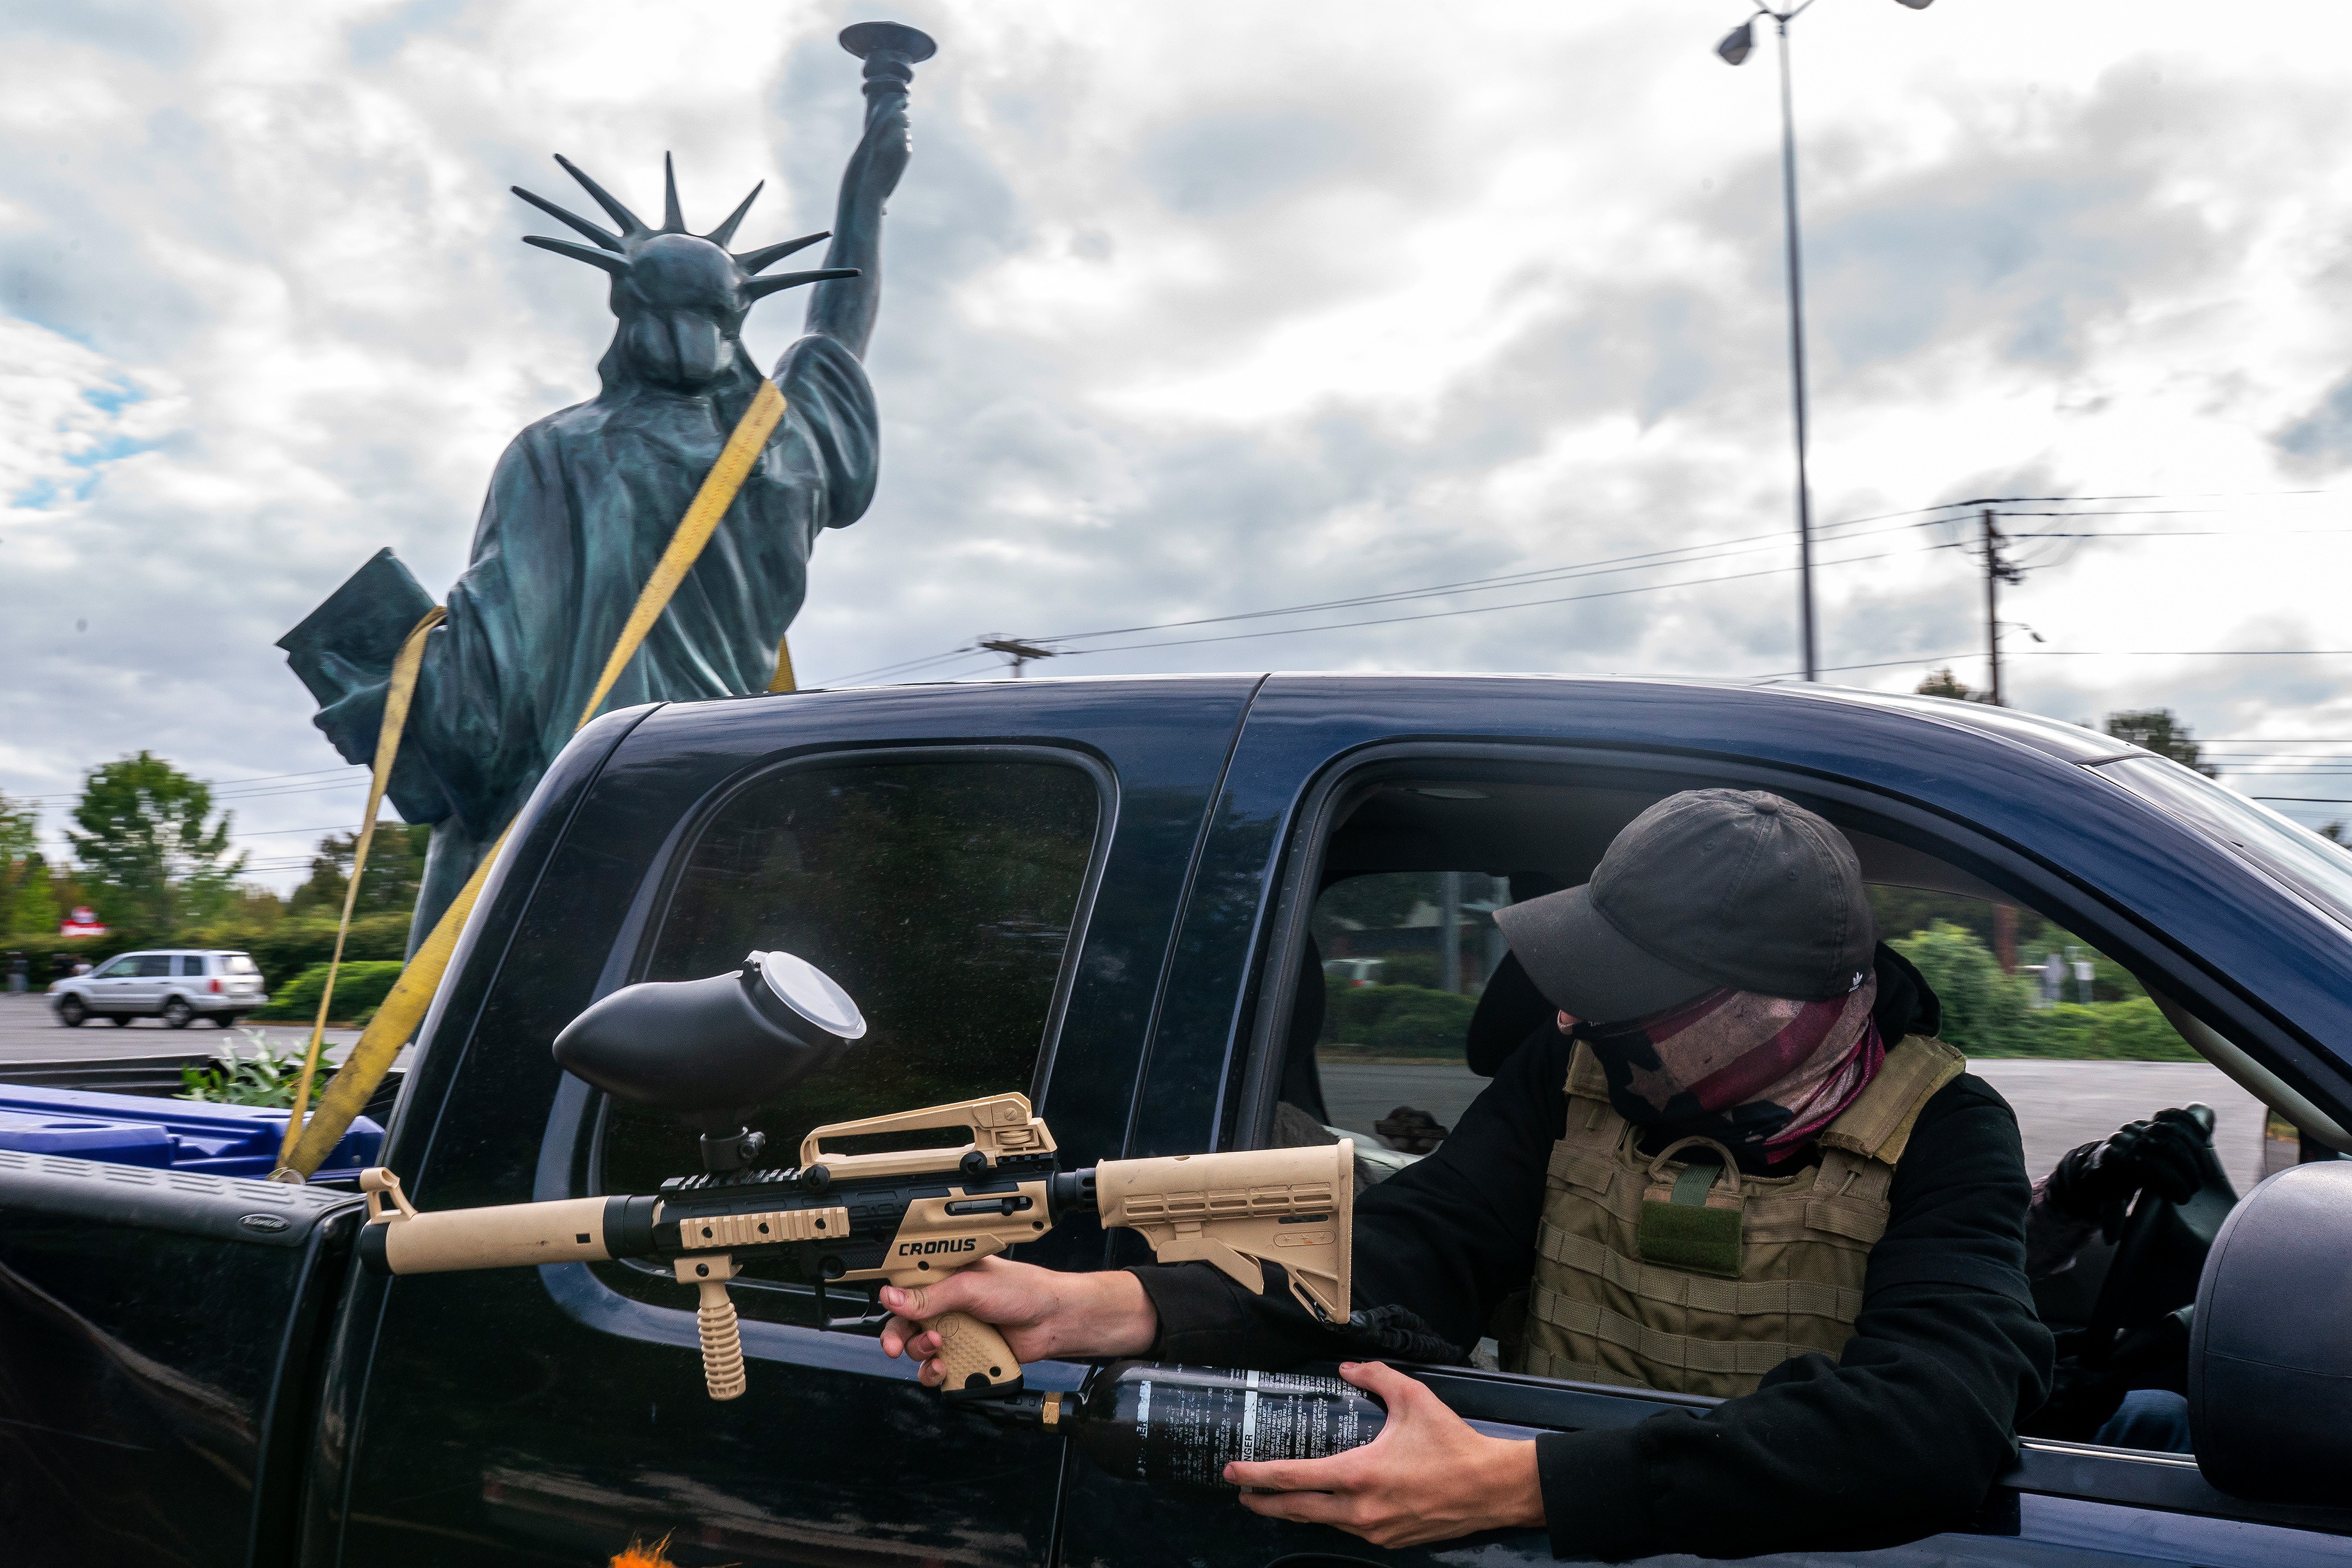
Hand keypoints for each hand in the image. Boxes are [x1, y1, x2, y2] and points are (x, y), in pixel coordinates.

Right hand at [878, 1258, 1157, 1386]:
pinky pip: (938, 1370)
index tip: (887, 1313)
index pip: (905, 1289)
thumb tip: (892, 1297)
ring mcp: (955, 1331)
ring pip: (919, 1349)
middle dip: (897, 1336)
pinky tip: (945, 1368)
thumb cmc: (1022, 1290)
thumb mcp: (971, 1286)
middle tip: (896, 1347)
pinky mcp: (965, 1355)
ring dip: (921, 1353)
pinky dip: (937, 1373)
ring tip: (938, 1349)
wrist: (1052, 1320)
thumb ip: (930, 1295)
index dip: (891, 1303)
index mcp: (944, 1278)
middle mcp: (946, 1304)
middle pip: (905, 1323)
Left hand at [1227, 1362, 1543, 1549]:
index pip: (1293, 1477)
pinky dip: (1328, 1518)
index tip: (1232, 1472)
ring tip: (1276, 1499)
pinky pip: (1348, 1530)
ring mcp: (1374, 1530)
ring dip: (1295, 1511)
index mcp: (1359, 1474)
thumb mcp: (1413, 1398)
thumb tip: (1347, 1367)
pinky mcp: (1390, 1541)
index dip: (1257, 1476)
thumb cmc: (1453, 1444)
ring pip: (1322, 1522)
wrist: (1492, 1488)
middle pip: (1296, 1510)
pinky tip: (1323, 1507)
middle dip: (1263, 1502)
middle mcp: (1360, 1509)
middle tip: (1241, 1493)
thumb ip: (1375, 1376)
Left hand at [2049, 1105, 2210, 1237]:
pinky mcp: (2149, 1121)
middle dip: (2188, 1169)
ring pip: (2172, 1131)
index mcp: (2114, 1159)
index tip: (2184, 1199)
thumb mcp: (2109, 1202)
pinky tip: (2204, 1138)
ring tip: (2200, 1171)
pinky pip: (2173, 1117)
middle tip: (2195, 1186)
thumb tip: (2112, 1238)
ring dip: (2194, 1150)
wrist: (2105, 1163)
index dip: (2172, 1183)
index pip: (2150, 1167)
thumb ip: (2112, 1216)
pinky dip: (2191, 1125)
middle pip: (2166, 1147)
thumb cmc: (2111, 1187)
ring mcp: (2136, 1127)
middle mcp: (2124, 1138)